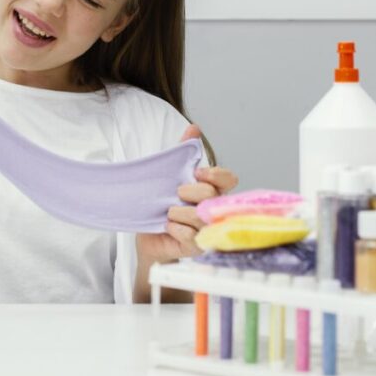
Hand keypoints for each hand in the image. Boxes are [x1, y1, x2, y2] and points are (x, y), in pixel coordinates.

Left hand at [136, 124, 238, 262]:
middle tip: (176, 193)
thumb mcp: (169, 176)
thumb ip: (183, 152)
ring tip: (168, 214)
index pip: (228, 179)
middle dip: (189, 191)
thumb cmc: (162, 206)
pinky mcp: (198, 247)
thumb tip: (194, 128)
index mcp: (212, 191)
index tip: (196, 172)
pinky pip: (189, 235)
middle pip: (211, 194)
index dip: (214, 174)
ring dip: (177, 212)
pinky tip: (168, 227)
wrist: (148, 237)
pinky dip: (175, 229)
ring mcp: (208, 230)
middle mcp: (215, 210)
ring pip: (199, 216)